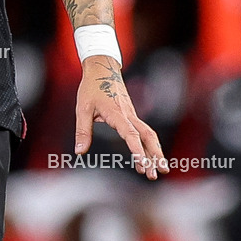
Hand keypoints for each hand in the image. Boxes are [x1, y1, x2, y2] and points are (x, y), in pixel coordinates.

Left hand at [75, 55, 168, 179]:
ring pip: (148, 134)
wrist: (102, 68)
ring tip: (158, 171)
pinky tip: (147, 159)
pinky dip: (147, 146)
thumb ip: (82, 131)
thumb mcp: (82, 108)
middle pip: (148, 136)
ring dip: (155, 152)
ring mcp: (132, 114)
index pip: (130, 134)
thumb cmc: (91, 88)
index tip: (143, 164)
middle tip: (161, 172)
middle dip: (155, 155)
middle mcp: (128, 115)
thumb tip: (79, 151)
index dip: (137, 150)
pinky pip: (142, 132)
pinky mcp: (131, 114)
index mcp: (117, 113)